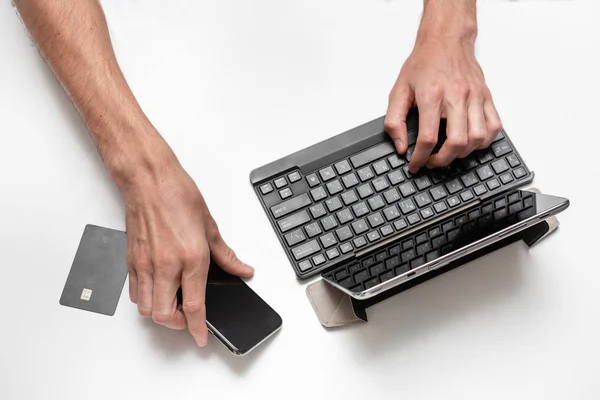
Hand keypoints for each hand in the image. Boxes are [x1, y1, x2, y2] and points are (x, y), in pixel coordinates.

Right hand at [122, 150, 253, 346]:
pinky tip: (157, 291)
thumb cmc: (177, 195)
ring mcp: (146, 264)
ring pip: (146, 308)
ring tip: (174, 306)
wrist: (149, 180)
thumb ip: (226, 255)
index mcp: (191, 257)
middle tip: (189, 320)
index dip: (198, 328)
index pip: (195, 305)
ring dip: (160, 314)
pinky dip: (145, 299)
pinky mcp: (132, 260)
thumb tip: (241, 270)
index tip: (201, 337)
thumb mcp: (210, 226)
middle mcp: (166, 265)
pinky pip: (134, 292)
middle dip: (178, 325)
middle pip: (165, 315)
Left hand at [384, 33, 502, 173]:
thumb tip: (400, 146)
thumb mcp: (398, 90)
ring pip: (478, 138)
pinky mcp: (486, 96)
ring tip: (450, 153)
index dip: (420, 157)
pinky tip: (471, 142)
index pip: (428, 137)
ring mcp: (475, 96)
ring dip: (464, 153)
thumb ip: (394, 121)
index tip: (415, 164)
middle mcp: (456, 96)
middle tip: (433, 162)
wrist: (446, 40)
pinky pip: (494, 126)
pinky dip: (485, 141)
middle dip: (443, 160)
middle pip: (457, 142)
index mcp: (432, 95)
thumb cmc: (423, 64)